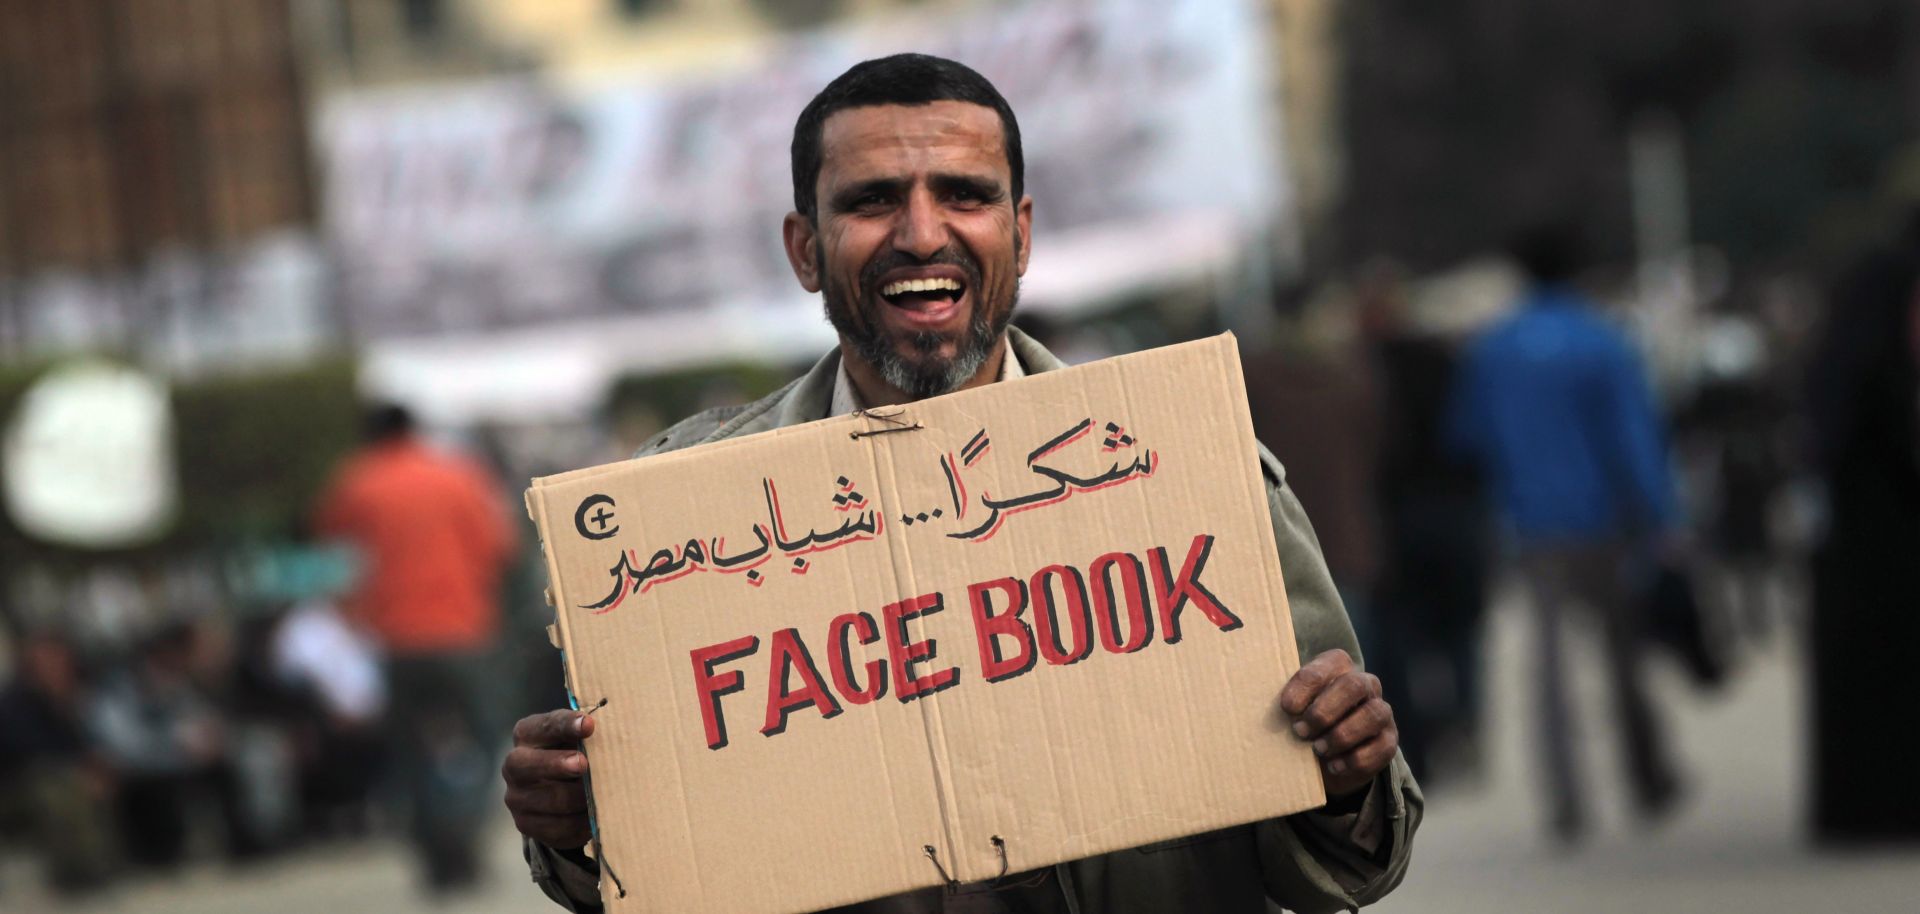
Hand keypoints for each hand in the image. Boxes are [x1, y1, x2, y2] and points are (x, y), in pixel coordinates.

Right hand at [503, 709, 594, 848]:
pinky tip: (598, 815)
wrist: (558, 789)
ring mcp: (517, 798)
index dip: (566, 725)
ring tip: (605, 793)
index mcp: (527, 734)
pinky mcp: (527, 825)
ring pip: (551, 800)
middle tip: (582, 764)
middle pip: (530, 765)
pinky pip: (559, 827)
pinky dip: (582, 822)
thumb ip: (587, 734)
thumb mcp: (576, 738)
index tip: (589, 725)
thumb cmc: (573, 752)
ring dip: (581, 797)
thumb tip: (613, 731)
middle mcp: (515, 765)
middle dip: (557, 764)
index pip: (544, 726)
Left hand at [1280, 649, 1397, 798]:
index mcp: (1339, 668)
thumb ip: (1285, 704)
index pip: (1331, 662)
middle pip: (1354, 685)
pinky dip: (1355, 759)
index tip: (1286, 707)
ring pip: (1373, 714)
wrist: (1326, 761)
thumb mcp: (1292, 711)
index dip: (1307, 683)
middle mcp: (1365, 685)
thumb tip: (1258, 709)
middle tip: (1300, 732)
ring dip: (1341, 734)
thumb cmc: (1303, 725)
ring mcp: (1381, 712)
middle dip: (1324, 710)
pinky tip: (1334, 766)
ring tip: (1317, 750)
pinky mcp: (1389, 741)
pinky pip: (1381, 747)